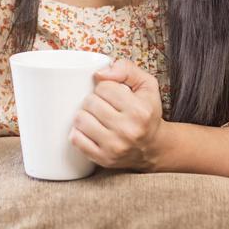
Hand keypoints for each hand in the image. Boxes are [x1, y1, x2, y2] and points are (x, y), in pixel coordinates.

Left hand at [69, 56, 167, 170]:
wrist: (152, 147)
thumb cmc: (146, 112)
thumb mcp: (146, 85)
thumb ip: (126, 69)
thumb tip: (99, 74)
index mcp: (139, 111)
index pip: (104, 87)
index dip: (104, 87)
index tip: (111, 94)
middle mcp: (128, 130)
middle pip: (90, 102)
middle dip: (93, 100)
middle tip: (102, 106)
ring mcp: (115, 147)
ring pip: (80, 119)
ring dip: (84, 115)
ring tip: (95, 117)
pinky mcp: (103, 159)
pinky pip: (76, 139)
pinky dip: (78, 132)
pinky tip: (89, 130)